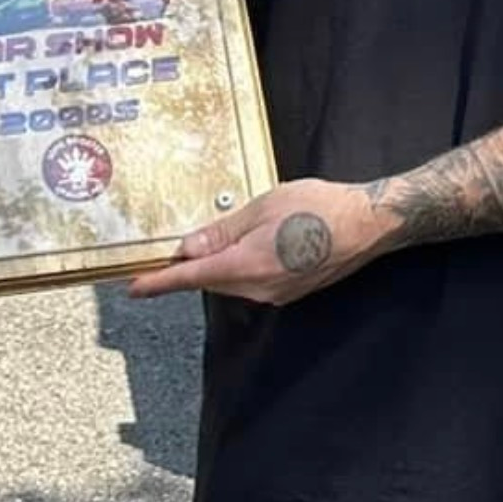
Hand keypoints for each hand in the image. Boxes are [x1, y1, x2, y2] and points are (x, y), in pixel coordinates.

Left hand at [127, 178, 390, 304]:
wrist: (367, 225)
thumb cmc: (319, 207)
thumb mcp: (263, 207)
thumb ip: (223, 231)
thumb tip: (188, 248)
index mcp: (247, 266)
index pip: (192, 277)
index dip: (160, 282)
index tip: (135, 287)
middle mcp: (259, 289)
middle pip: (211, 279)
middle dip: (191, 266)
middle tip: (174, 247)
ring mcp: (276, 294)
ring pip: (232, 281)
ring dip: (219, 263)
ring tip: (225, 234)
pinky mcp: (289, 292)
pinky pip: (252, 282)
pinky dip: (241, 266)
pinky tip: (252, 242)